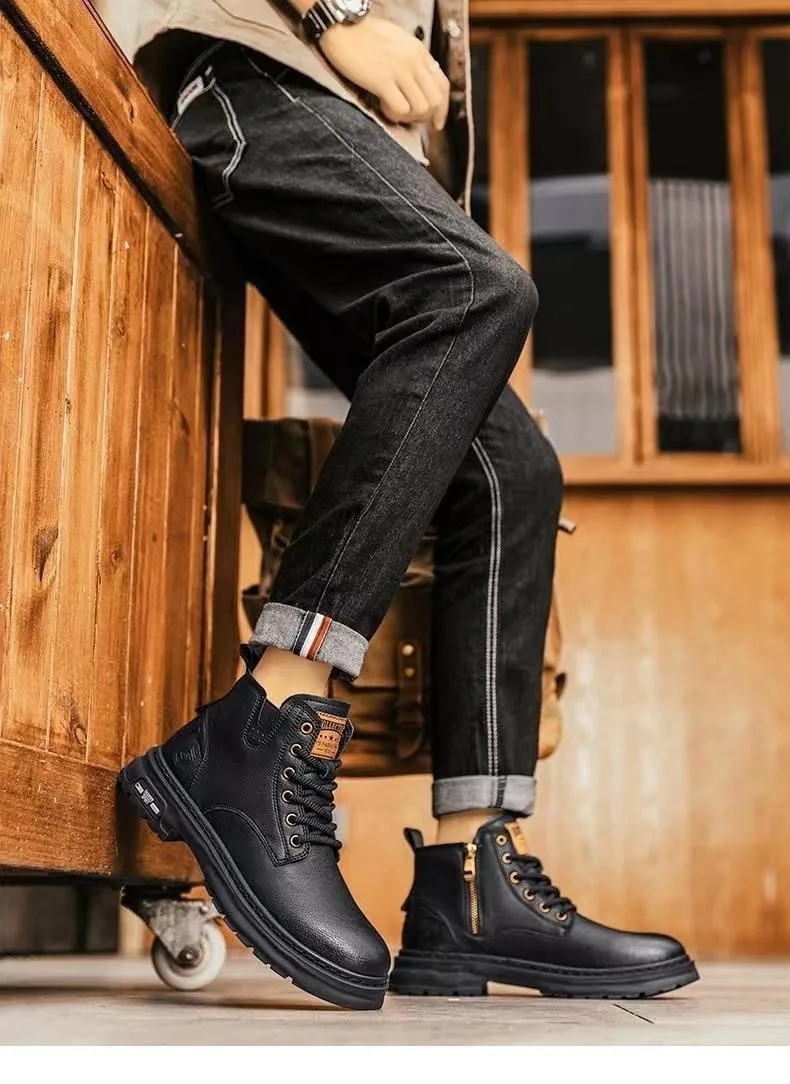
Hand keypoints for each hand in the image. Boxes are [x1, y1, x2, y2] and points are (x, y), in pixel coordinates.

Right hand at [319, 19, 449, 129]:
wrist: (342, 25)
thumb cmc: (365, 34)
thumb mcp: (398, 42)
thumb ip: (411, 61)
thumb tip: (418, 84)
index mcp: (420, 51)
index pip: (443, 86)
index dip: (442, 109)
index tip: (435, 123)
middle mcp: (414, 61)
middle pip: (435, 101)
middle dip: (425, 117)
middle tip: (409, 118)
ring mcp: (399, 71)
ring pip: (420, 108)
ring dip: (408, 117)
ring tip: (393, 110)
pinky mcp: (382, 80)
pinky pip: (400, 109)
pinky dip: (394, 115)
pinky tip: (383, 107)